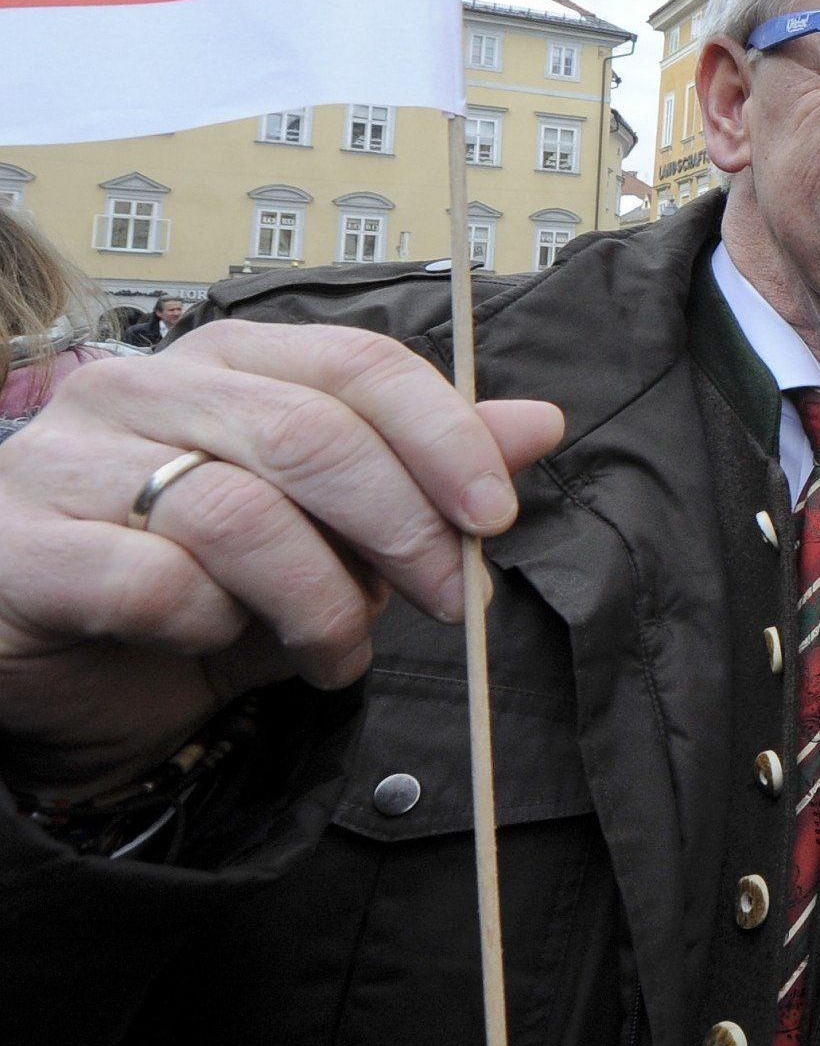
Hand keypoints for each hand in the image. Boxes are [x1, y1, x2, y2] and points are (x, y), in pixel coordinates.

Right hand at [0, 321, 562, 796]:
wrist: (54, 683)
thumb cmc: (199, 592)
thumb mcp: (330, 536)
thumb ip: (426, 474)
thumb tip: (542, 422)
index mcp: (230, 363)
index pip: (359, 364)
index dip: (443, 437)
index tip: (494, 516)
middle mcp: (144, 388)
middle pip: (313, 434)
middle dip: (404, 529)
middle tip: (451, 603)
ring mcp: (69, 460)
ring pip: (241, 513)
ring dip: (320, 602)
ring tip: (339, 655)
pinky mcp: (21, 548)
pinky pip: (154, 582)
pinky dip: (211, 625)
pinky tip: (215, 645)